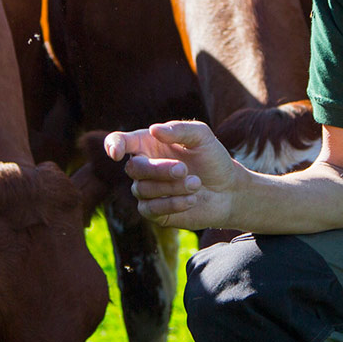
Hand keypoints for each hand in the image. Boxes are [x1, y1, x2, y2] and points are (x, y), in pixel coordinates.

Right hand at [103, 120, 241, 229]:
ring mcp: (147, 190)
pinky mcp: (154, 212)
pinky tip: (192, 199)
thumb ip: (179, 129)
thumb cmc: (212, 159)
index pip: (120, 142)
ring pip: (142, 189)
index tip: (116, 153)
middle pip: (133, 168)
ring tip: (196, 183)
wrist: (229, 190)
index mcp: (148, 144)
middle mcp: (143, 167)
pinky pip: (150, 208)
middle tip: (184, 169)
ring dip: (172, 186)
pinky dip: (172, 203)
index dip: (113, 145)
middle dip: (158, 169)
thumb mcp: (202, 137)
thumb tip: (153, 130)